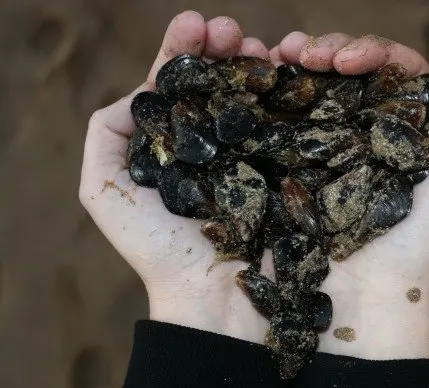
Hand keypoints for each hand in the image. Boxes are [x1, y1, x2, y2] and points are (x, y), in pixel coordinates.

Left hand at [80, 11, 272, 342]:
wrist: (217, 301)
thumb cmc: (159, 251)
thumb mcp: (105, 191)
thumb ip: (107, 134)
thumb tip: (141, 89)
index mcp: (183, 146)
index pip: (185, 86)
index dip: (187, 50)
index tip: (196, 23)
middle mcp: (224, 147)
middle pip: (229, 83)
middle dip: (230, 49)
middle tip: (235, 33)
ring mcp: (265, 157)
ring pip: (268, 96)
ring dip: (267, 64)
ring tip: (266, 48)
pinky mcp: (301, 173)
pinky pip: (305, 124)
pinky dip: (305, 93)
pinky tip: (299, 73)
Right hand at [270, 34, 428, 358]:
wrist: (368, 296)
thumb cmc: (422, 241)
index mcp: (406, 128)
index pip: (390, 68)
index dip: (369, 51)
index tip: (345, 60)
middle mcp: (366, 133)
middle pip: (347, 71)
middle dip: (326, 48)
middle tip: (304, 53)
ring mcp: (327, 149)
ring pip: (313, 88)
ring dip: (296, 62)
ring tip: (280, 54)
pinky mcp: (293, 168)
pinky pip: (281, 121)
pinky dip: (271, 93)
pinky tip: (261, 78)